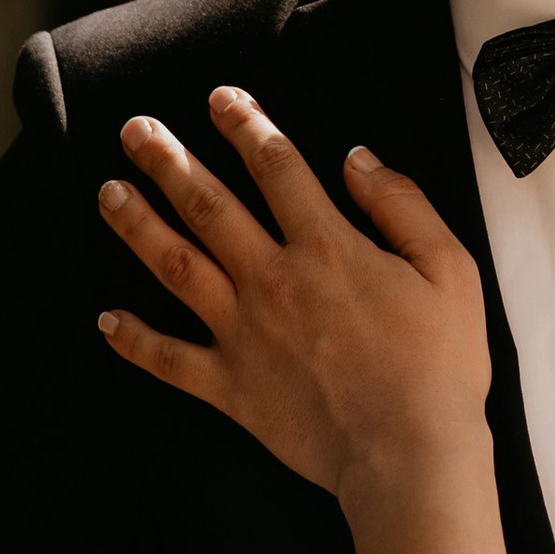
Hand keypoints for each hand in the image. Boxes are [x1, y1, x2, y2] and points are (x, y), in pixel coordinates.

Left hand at [96, 91, 491, 508]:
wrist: (409, 455)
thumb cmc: (439, 364)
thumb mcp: (449, 269)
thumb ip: (401, 206)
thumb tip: (356, 158)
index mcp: (326, 247)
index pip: (276, 166)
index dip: (245, 124)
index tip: (219, 98)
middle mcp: (273, 280)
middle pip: (207, 206)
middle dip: (167, 161)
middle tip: (133, 130)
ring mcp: (244, 335)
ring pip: (175, 267)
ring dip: (137, 226)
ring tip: (108, 193)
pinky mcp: (231, 388)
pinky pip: (169, 360)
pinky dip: (134, 341)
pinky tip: (105, 320)